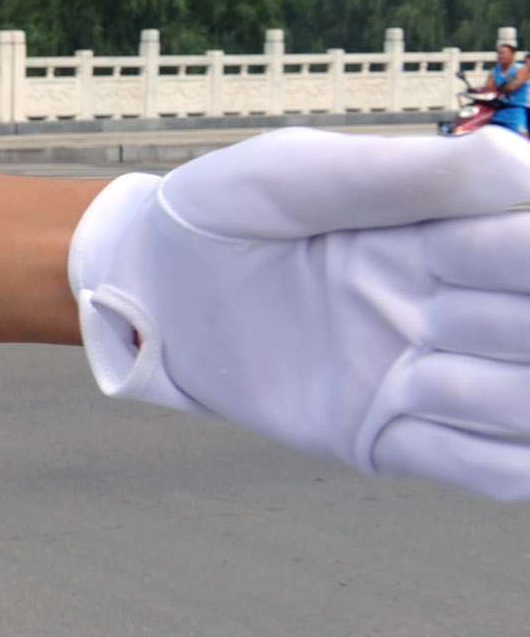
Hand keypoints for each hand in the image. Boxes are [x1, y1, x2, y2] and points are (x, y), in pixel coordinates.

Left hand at [69, 127, 529, 497]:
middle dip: (514, 326)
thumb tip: (521, 164)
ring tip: (418, 367)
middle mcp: (456, 308)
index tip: (451, 254)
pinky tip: (433, 421)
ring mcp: (426, 378)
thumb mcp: (296, 177)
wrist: (144, 289)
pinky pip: (492, 473)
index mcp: (452, 231)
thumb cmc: (220, 215)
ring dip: (500, 395)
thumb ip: (404, 174)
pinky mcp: (385, 439)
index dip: (523, 253)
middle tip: (436, 310)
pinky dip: (501, 464)